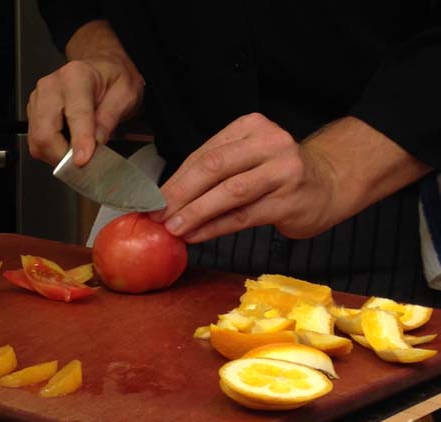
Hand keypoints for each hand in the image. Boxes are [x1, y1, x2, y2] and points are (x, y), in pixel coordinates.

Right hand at [27, 20, 143, 166]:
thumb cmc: (113, 78)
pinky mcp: (34, 113)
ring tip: (78, 154)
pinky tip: (68, 147)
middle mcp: (51, 87)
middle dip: (63, 156)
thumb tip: (96, 144)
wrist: (101, 69)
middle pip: (45, 132)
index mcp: (76, 76)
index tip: (83, 160)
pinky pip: (36, 142)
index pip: (75, 115)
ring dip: (57, 156)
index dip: (79, 141)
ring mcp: (39, 100)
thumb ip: (110, 118)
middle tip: (84, 164)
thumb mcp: (126, 94)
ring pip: (37, 141)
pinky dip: (52, 152)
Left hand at [150, 113, 430, 242]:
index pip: (204, 153)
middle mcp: (269, 143)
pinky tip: (196, 236)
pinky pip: (244, 216)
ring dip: (196, 213)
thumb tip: (165, 197)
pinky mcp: (290, 200)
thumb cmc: (275, 174)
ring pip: (229, 193)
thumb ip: (212, 172)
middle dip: (180, 193)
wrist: (328, 185)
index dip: (175, 178)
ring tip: (173, 229)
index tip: (151, 200)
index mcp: (251, 127)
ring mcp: (283, 171)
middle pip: (214, 168)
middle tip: (157, 215)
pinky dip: (215, 227)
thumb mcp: (246, 159)